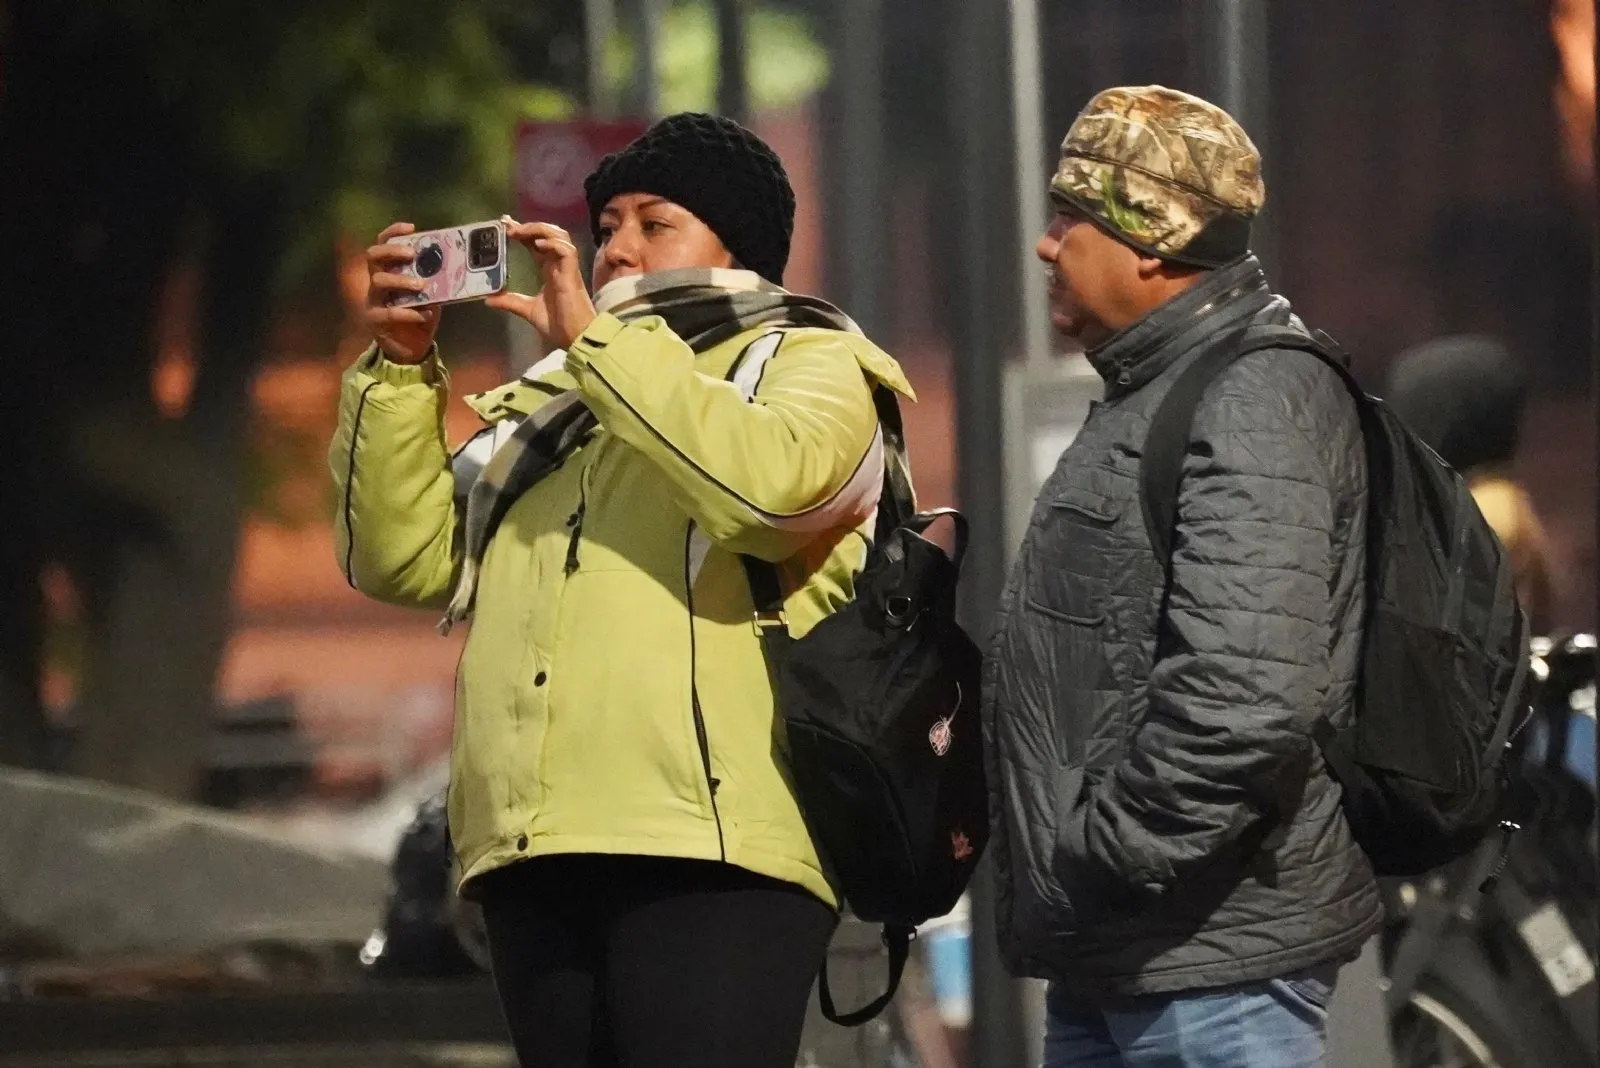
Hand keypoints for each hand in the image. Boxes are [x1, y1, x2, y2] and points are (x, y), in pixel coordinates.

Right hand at [363, 222, 440, 364]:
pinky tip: (425, 314)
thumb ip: (434, 280)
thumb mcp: (430, 295)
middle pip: (373, 256)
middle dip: (392, 251)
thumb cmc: (420, 316)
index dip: (393, 233)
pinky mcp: (375, 320)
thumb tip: (454, 263)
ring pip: (378, 281)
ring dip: (401, 280)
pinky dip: (408, 312)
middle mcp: (376, 282)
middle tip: (412, 254)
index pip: (383, 244)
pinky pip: (388, 312)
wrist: (411, 348)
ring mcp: (373, 300)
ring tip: (421, 286)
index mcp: (388, 270)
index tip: (411, 228)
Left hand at [486, 219, 596, 350]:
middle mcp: (559, 265)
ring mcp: (567, 268)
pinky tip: (538, 245)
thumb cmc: (559, 326)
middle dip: (530, 226)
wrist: (575, 339)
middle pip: (549, 234)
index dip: (523, 231)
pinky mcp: (572, 275)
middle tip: (509, 224)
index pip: (537, 243)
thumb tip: (488, 299)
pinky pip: (567, 251)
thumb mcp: (528, 310)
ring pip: (560, 236)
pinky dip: (553, 244)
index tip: (506, 223)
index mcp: (550, 270)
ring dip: (540, 229)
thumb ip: (510, 302)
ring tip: (521, 231)